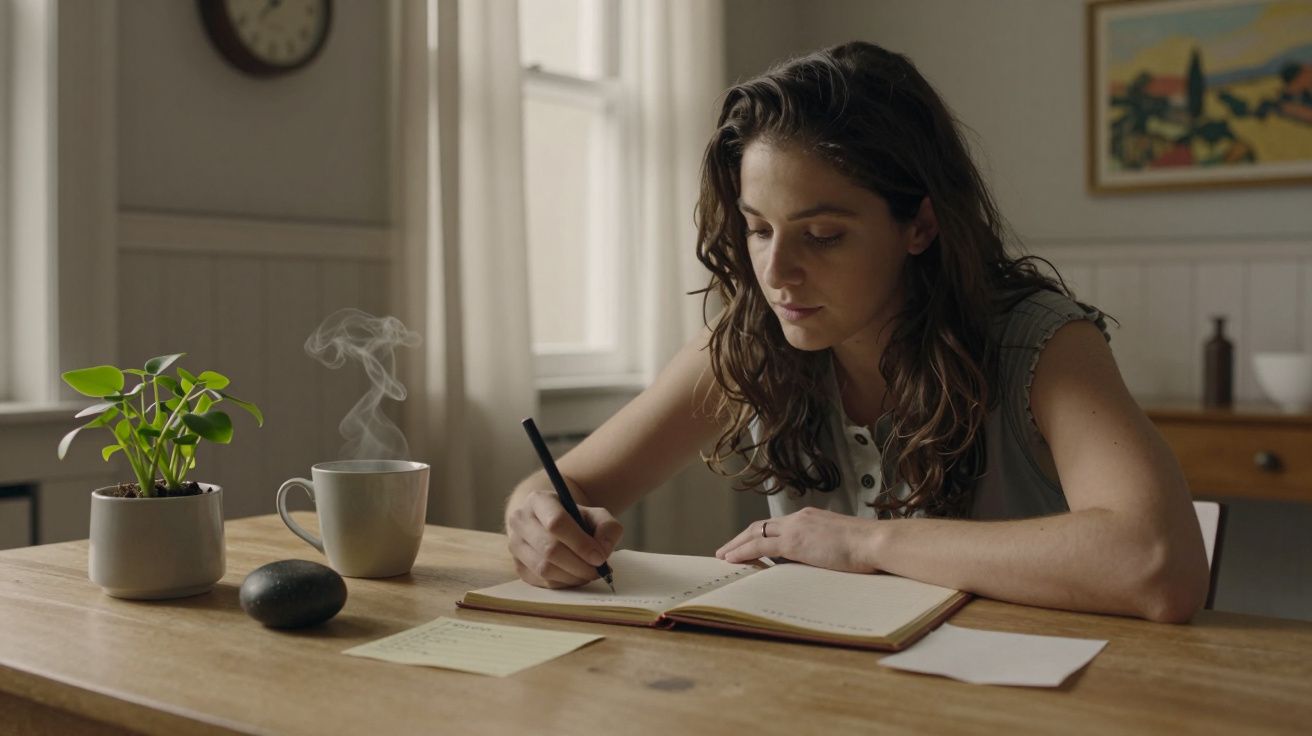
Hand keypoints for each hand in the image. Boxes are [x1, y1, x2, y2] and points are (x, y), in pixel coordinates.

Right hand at [505, 489, 622, 587]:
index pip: (556, 523)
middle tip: (598, 570)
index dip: (580, 543)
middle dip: (579, 564)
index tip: (599, 557)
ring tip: (588, 573)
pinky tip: (574, 575)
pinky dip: (563, 583)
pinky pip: (542, 581)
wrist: (548, 523)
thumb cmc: (575, 519)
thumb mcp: (595, 515)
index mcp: (538, 501)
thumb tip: (602, 551)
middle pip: (549, 549)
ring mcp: (515, 544)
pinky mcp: (517, 565)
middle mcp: (520, 520)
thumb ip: (607, 528)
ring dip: (572, 576)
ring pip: (544, 569)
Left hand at [715, 507, 879, 572]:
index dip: (759, 534)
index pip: (777, 526)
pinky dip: (742, 552)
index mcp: (810, 518)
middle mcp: (799, 518)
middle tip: (726, 550)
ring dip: (736, 545)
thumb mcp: (839, 545)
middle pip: (760, 526)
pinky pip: (760, 547)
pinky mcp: (794, 542)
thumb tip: (812, 563)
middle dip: (741, 538)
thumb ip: (821, 549)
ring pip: (755, 534)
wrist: (876, 542)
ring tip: (723, 556)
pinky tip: (731, 559)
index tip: (747, 544)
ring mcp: (795, 528)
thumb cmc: (867, 548)